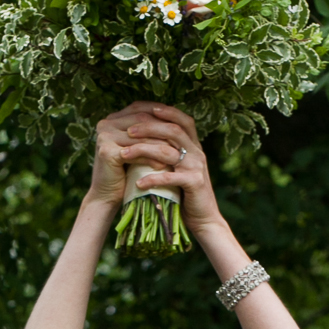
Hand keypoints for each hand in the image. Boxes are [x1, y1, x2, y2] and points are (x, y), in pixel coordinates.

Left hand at [85, 103, 224, 239]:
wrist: (204, 219)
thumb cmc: (186, 194)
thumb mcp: (179, 169)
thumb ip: (170, 153)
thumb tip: (147, 140)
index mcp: (194, 147)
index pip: (183, 120)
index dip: (166, 112)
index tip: (146, 108)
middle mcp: (197, 153)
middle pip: (173, 130)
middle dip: (149, 127)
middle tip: (128, 131)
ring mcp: (196, 167)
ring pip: (168, 151)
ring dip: (143, 150)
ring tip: (124, 154)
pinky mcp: (194, 184)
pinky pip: (170, 177)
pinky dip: (152, 179)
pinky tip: (138, 183)